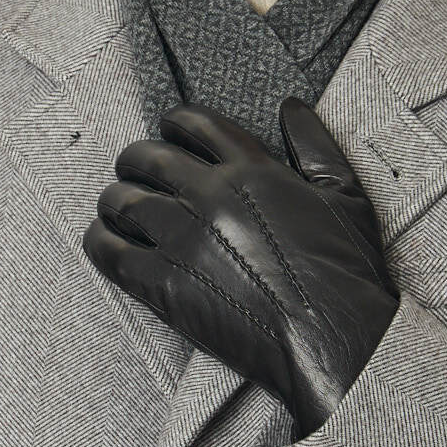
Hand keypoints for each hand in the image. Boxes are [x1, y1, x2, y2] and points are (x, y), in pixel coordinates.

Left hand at [82, 98, 399, 439]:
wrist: (335, 339)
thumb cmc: (345, 271)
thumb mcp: (346, 194)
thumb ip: (315, 144)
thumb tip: (291, 107)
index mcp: (251, 169)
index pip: (192, 124)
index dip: (173, 125)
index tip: (170, 136)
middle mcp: (209, 196)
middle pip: (145, 158)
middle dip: (135, 162)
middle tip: (137, 175)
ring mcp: (182, 240)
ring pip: (119, 200)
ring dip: (116, 201)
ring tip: (121, 211)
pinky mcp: (162, 284)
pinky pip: (106, 249)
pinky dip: (100, 240)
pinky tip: (109, 242)